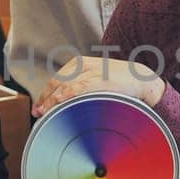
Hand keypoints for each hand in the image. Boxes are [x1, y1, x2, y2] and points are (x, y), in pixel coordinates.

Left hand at [33, 57, 167, 116]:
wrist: (141, 79)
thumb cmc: (118, 81)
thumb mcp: (97, 77)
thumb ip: (82, 84)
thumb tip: (66, 101)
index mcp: (80, 63)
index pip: (56, 78)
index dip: (45, 93)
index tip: (39, 107)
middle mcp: (83, 65)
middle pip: (56, 83)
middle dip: (45, 99)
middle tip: (38, 113)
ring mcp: (91, 72)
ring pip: (64, 87)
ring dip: (52, 102)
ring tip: (45, 115)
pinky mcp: (99, 80)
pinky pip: (76, 89)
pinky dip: (64, 98)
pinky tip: (58, 106)